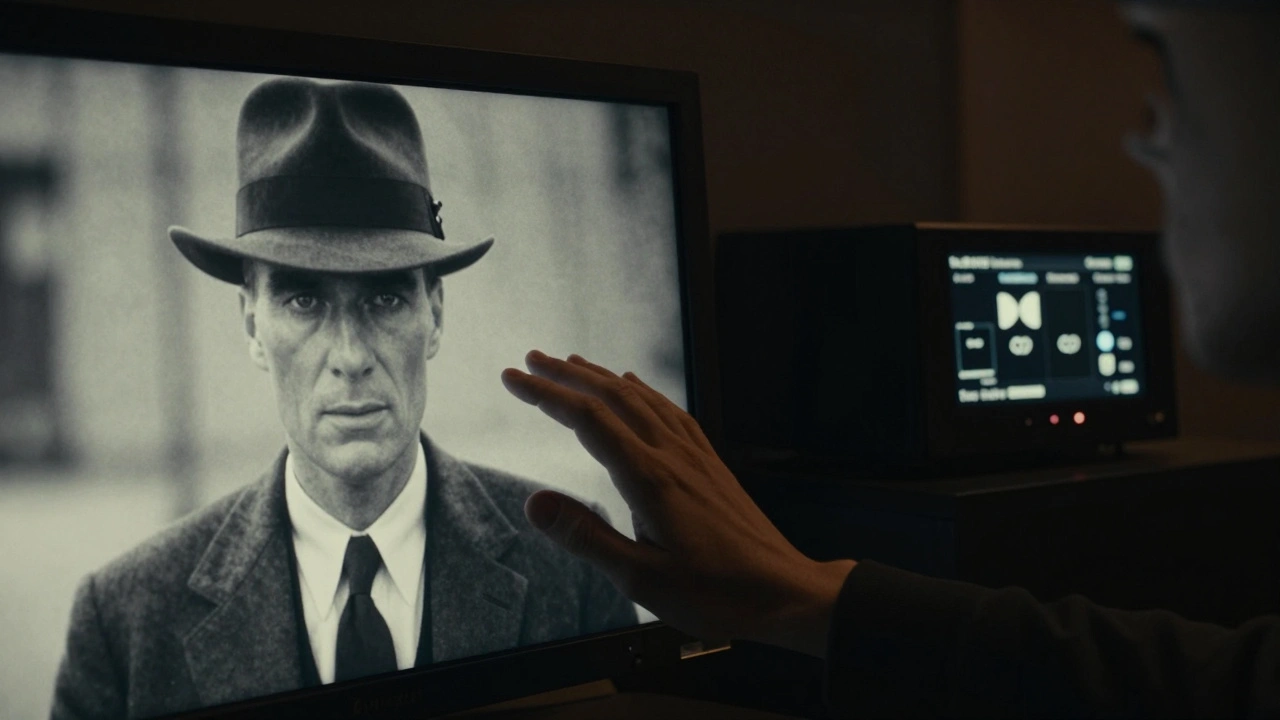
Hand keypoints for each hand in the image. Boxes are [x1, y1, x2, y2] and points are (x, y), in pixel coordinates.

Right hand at [501, 351, 855, 657]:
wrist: (784, 591)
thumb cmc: (716, 593)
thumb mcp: (641, 579)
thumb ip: (586, 537)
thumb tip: (534, 504)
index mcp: (650, 478)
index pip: (587, 419)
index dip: (546, 394)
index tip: (513, 377)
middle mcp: (672, 456)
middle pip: (613, 397)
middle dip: (568, 374)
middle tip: (532, 360)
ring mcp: (695, 456)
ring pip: (642, 399)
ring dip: (603, 378)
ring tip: (574, 364)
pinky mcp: (710, 464)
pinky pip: (670, 412)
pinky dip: (644, 393)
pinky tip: (638, 390)